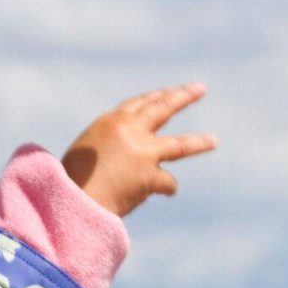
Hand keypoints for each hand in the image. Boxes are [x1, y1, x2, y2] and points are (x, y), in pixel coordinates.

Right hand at [61, 84, 217, 216]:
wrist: (73, 199)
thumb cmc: (72, 181)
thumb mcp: (86, 153)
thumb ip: (109, 147)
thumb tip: (128, 159)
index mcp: (109, 122)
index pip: (138, 104)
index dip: (155, 98)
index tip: (168, 92)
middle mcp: (129, 130)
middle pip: (163, 107)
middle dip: (183, 97)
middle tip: (199, 88)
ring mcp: (143, 152)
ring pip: (180, 145)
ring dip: (199, 142)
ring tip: (214, 140)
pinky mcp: (151, 175)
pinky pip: (167, 183)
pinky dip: (164, 189)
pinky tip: (160, 193)